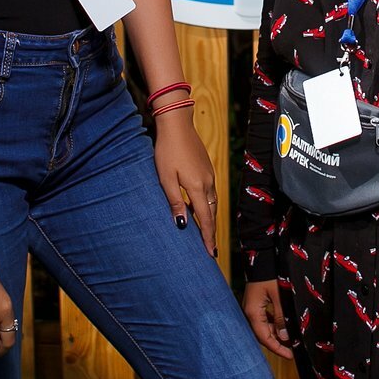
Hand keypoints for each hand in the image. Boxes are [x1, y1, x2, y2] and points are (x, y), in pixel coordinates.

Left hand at [153, 108, 218, 255]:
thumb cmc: (167, 150)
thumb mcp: (166, 178)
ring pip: (213, 202)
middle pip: (212, 213)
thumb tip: (183, 224)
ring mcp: (209, 174)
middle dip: (211, 231)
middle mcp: (208, 183)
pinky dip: (208, 205)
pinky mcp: (207, 167)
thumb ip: (175, 202)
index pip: (206, 220)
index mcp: (198, 187)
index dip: (208, 238)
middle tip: (210, 248)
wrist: (177, 124)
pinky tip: (200, 207)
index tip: (210, 254)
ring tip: (205, 232)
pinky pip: (210, 192)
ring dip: (210, 218)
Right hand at [242, 280, 292, 359]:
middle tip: (292, 351)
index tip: (290, 356)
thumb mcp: (279, 296)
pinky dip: (273, 325)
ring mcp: (251, 307)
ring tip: (290, 340)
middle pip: (262, 334)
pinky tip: (283, 326)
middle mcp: (249, 312)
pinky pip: (264, 319)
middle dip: (277, 344)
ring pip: (263, 327)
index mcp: (252, 312)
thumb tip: (285, 337)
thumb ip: (282, 317)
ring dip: (276, 335)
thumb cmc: (271, 274)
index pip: (264, 337)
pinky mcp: (255, 302)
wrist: (262, 254)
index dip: (277, 349)